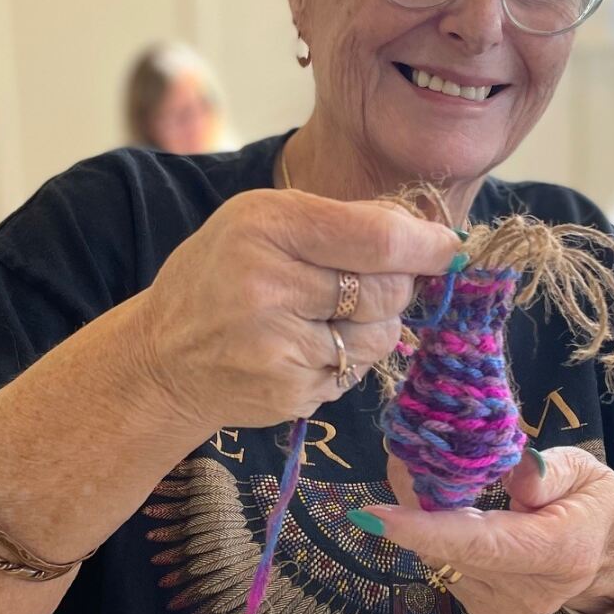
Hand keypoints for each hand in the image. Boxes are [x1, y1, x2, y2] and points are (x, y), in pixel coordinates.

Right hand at [136, 188, 463, 432]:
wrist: (163, 357)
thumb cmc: (222, 277)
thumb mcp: (263, 223)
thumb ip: (340, 221)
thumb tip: (426, 231)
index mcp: (265, 225)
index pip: (376, 237)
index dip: (426, 245)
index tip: (450, 248)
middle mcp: (269, 284)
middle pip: (387, 289)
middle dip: (398, 286)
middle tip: (376, 283)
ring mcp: (278, 346)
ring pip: (380, 336)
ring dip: (375, 326)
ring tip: (332, 317)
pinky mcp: (289, 392)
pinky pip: (356, 372)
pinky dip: (348, 359)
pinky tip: (309, 348)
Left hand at [372, 446, 613, 613]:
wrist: (604, 552)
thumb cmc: (590, 501)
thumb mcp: (585, 470)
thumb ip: (551, 471)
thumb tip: (513, 470)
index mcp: (560, 553)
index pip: (483, 545)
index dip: (427, 530)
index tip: (375, 515)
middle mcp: (530, 592)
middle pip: (453, 552)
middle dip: (414, 510)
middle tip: (400, 462)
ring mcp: (507, 609)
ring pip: (442, 561)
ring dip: (423, 523)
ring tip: (424, 480)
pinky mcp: (487, 610)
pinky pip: (447, 569)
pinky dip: (436, 539)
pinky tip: (442, 514)